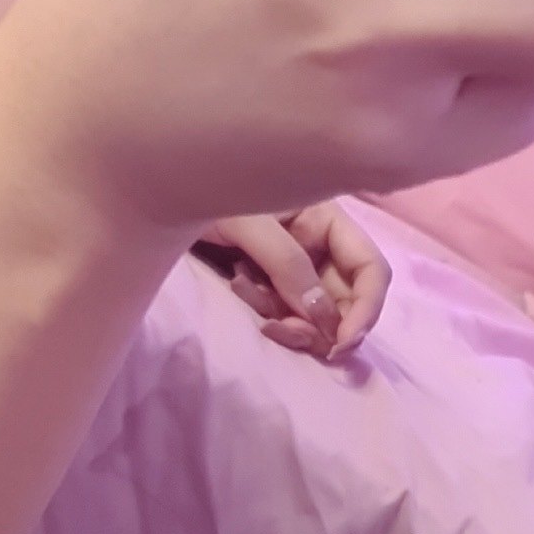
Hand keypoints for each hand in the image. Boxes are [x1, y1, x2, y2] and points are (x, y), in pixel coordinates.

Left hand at [194, 204, 389, 359]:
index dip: (366, 309)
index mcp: (327, 220)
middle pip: (344, 301)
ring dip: (289, 320)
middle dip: (320, 325)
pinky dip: (265, 311)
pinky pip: (283, 312)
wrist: (163, 195)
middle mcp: (318, 245)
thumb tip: (323, 316)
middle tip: (284, 332)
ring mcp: (294, 266)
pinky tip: (237, 284)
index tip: (341, 343)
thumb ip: (288, 265)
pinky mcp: (269, 282)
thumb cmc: (208, 190)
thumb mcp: (250, 225)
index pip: (370, 269)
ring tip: (249, 296)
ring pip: (312, 315)